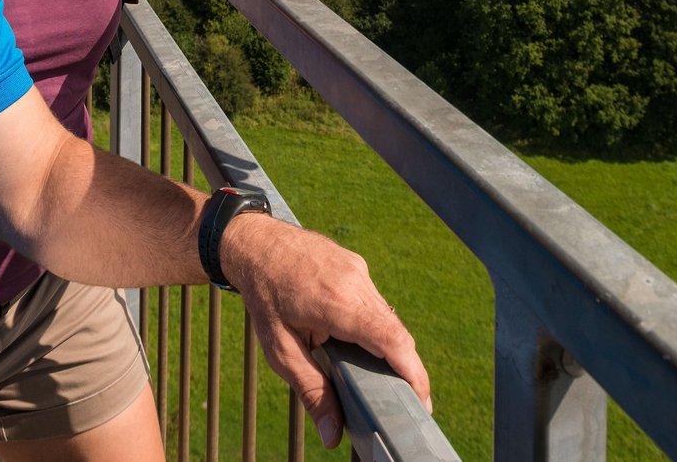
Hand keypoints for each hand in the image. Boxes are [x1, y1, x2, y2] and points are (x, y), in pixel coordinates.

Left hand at [218, 215, 430, 449]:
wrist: (254, 242)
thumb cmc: (263, 296)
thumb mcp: (278, 349)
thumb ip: (310, 389)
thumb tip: (332, 434)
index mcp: (337, 304)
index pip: (392, 340)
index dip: (414, 373)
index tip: (422, 400)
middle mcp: (355, 282)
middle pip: (396, 333)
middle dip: (406, 368)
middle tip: (406, 401)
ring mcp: (358, 270)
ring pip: (387, 317)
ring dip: (388, 346)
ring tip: (381, 375)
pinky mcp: (356, 265)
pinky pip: (375, 301)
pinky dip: (374, 325)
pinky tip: (358, 341)